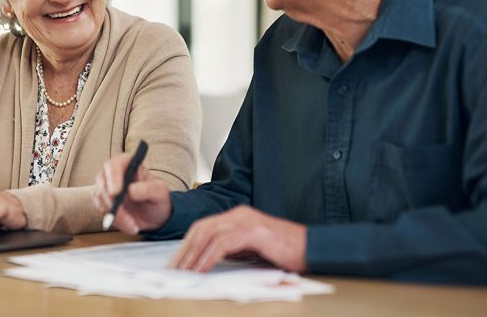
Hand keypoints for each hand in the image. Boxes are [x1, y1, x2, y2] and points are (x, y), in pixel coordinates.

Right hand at [92, 152, 171, 233]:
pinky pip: (101, 210)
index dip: (113, 176)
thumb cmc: (158, 199)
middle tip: (120, 212)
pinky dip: (114, 220)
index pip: (116, 164)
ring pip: (100, 197)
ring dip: (114, 213)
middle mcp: (116, 174)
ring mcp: (108, 188)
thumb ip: (148, 189)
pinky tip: (129, 225)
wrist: (155, 217)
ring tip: (132, 223)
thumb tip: (131, 190)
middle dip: (109, 198)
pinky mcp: (104, 202)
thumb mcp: (160, 193)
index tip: (116, 192)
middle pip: (102, 179)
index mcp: (130, 165)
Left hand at [169, 206, 306, 272]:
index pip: (204, 226)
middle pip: (202, 228)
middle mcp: (239, 214)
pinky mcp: (254, 231)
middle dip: (185, 249)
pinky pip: (223, 243)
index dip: (188, 244)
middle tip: (174, 268)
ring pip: (209, 234)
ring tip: (185, 272)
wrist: (312, 249)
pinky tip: (202, 269)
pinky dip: (209, 257)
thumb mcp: (252, 249)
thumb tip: (208, 261)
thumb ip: (232, 250)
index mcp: (238, 216)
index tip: (177, 261)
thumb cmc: (285, 252)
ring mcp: (246, 220)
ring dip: (194, 255)